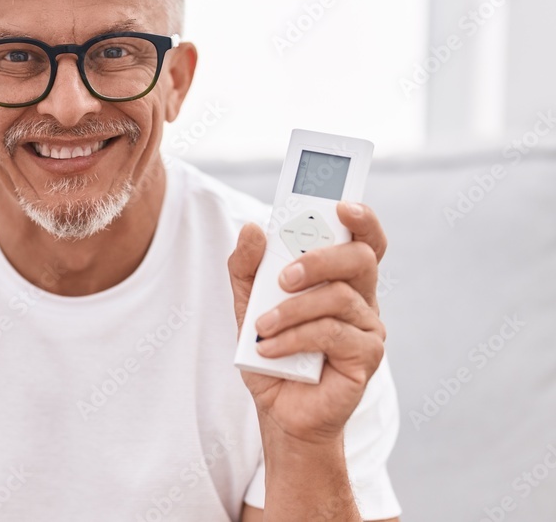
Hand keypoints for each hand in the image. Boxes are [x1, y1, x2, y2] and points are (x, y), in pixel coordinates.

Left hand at [228, 202, 386, 443]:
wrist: (279, 409)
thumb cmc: (271, 350)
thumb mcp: (247, 303)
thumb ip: (247, 266)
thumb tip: (254, 229)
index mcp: (340, 277)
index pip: (364, 238)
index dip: (361, 218)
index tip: (340, 205)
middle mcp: (361, 296)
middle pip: (358, 258)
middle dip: (317, 260)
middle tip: (282, 278)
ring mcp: (369, 326)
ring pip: (338, 296)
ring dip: (292, 309)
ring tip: (262, 326)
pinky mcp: (367, 355)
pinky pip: (332, 333)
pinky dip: (293, 337)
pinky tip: (269, 349)